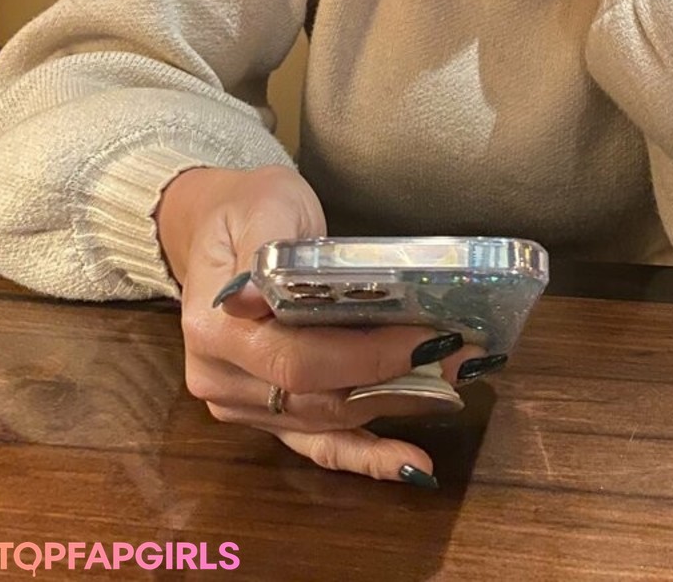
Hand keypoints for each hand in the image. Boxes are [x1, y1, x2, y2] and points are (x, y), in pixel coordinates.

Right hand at [155, 165, 478, 482]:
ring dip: (392, 410)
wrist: (220, 222)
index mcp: (214, 328)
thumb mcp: (264, 205)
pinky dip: (364, 456)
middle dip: (393, 382)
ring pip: (325, 423)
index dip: (365, 357)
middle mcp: (220, 378)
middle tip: (458, 358)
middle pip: (317, 398)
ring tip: (453, 392)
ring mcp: (242, 404)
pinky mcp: (267, 413)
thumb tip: (249, 295)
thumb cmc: (249, 208)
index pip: (297, 358)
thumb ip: (263, 248)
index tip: (426, 338)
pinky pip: (317, 443)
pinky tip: (412, 466)